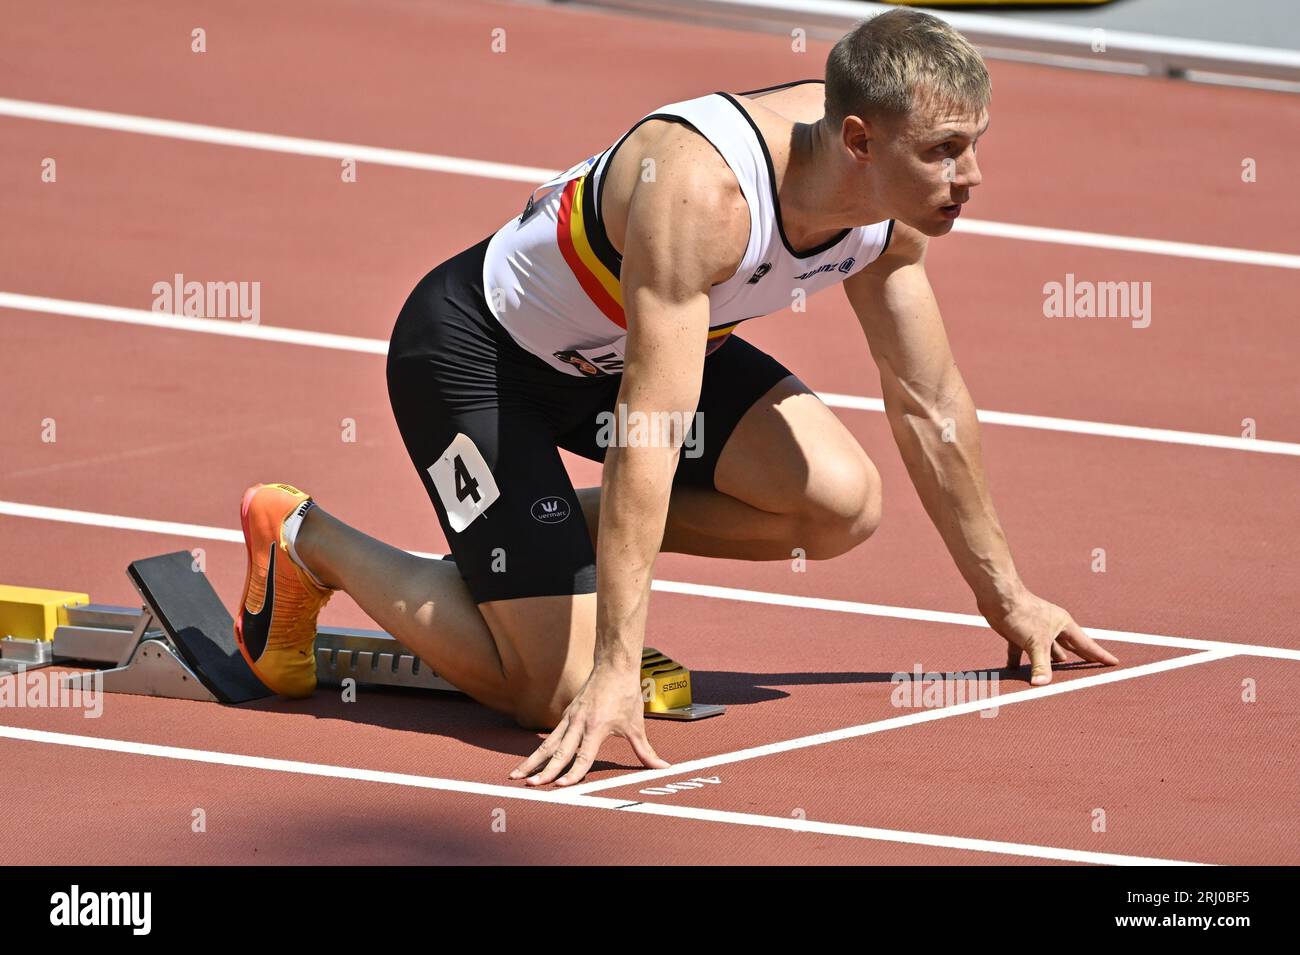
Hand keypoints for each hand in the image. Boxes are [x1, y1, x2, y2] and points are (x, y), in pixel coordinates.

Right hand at [509, 664, 669, 786]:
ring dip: (532, 761)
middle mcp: (579, 724)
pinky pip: (551, 736)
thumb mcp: (637, 725)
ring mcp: (569, 718)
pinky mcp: (566, 715)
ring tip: (517, 775)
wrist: (613, 666)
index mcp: (596, 728)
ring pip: (548, 744)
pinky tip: (530, 761)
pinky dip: (540, 750)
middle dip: (544, 770)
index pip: (582, 757)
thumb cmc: (626, 695)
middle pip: (558, 752)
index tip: (560, 787)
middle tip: (530, 785)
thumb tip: (663, 767)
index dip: (572, 773)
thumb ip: (646, 751)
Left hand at [981, 590, 1118, 685]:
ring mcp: (1034, 630)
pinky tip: (1016, 673)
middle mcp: (1052, 627)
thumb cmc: (1022, 613)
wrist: (997, 596)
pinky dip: (1019, 663)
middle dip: (1080, 659)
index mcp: (1063, 625)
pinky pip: (1020, 651)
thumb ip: (1041, 665)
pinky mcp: (1017, 633)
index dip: (1100, 655)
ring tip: (1058, 676)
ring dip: (1050, 663)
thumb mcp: (1036, 642)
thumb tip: (1040, 685)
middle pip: (1069, 647)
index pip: (1087, 644)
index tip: (1115, 663)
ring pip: (1046, 651)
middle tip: (1092, 670)